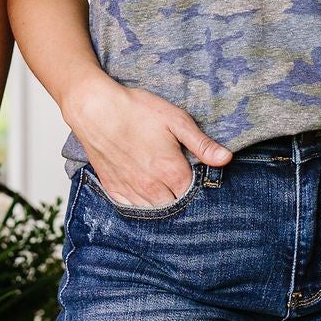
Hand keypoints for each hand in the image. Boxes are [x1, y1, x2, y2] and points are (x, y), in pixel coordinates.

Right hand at [63, 75, 230, 209]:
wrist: (94, 109)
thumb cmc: (135, 110)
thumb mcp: (175, 120)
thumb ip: (201, 143)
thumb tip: (226, 159)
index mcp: (171, 172)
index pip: (195, 194)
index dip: (199, 185)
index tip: (198, 175)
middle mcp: (152, 188)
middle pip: (176, 206)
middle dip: (182, 197)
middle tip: (181, 180)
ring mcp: (131, 190)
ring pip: (154, 211)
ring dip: (162, 203)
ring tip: (164, 187)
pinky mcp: (114, 188)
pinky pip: (132, 208)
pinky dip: (141, 204)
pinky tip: (144, 191)